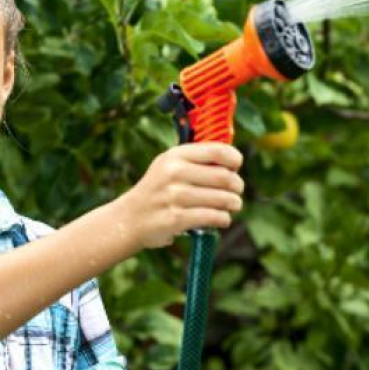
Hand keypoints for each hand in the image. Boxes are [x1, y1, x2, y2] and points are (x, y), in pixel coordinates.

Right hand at [116, 143, 243, 248]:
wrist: (131, 217)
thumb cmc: (159, 190)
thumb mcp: (169, 165)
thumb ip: (197, 159)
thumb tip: (234, 160)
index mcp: (175, 156)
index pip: (217, 150)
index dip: (234, 159)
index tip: (236, 166)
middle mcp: (173, 173)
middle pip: (224, 177)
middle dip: (237, 185)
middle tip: (237, 191)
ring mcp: (174, 196)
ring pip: (223, 199)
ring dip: (233, 203)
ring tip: (232, 205)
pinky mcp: (176, 218)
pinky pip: (214, 217)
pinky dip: (223, 219)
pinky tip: (221, 218)